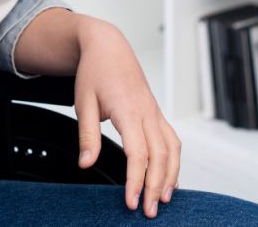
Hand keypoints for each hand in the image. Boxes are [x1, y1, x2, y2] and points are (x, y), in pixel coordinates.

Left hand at [74, 19, 180, 217]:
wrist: (108, 46)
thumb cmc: (95, 71)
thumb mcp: (83, 103)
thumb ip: (87, 136)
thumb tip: (86, 164)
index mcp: (128, 109)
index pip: (137, 152)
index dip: (136, 180)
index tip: (131, 201)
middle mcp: (147, 112)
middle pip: (160, 155)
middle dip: (157, 186)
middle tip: (149, 211)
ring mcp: (154, 112)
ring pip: (172, 148)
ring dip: (171, 176)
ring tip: (164, 200)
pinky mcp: (156, 113)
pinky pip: (172, 139)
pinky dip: (175, 161)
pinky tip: (171, 177)